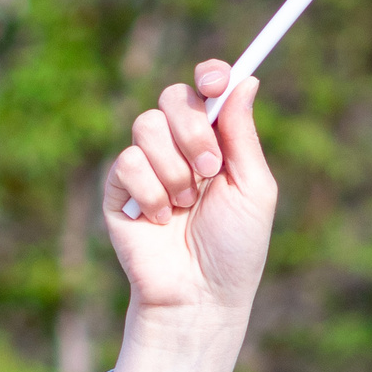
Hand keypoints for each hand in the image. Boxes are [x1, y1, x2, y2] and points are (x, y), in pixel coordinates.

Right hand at [100, 60, 277, 371]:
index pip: (206, 91)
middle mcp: (180, 148)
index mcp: (217, 143)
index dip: (210, 76)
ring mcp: (146, 166)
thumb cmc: (235, 248)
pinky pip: (128, 161)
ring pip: (146, 125)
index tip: (215, 79)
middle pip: (173, 97)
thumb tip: (246, 78)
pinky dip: (151, 192)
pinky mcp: (118, 187)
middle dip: (193, 130)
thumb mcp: (253, 188)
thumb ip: (243, 134)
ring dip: (174, 169)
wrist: (200, 295)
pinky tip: (159, 220)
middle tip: (209, 168)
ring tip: (185, 205)